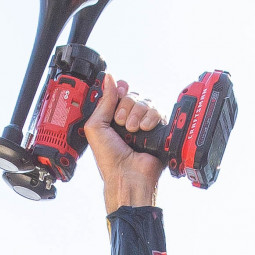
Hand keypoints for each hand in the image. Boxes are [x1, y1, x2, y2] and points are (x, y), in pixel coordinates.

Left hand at [84, 75, 163, 210]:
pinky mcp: (158, 130)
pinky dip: (151, 118)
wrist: (127, 175)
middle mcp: (130, 120)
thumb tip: (109, 78)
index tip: (119, 93)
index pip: (121, 93)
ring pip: (146, 102)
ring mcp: (144, 125)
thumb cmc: (109, 158)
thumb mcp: (96, 127)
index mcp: (114, 118)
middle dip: (126, 106)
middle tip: (121, 123)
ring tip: (132, 130)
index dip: (121, 91)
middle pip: (134, 95)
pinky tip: (144, 129)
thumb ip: (104, 101)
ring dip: (137, 113)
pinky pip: (159, 112)